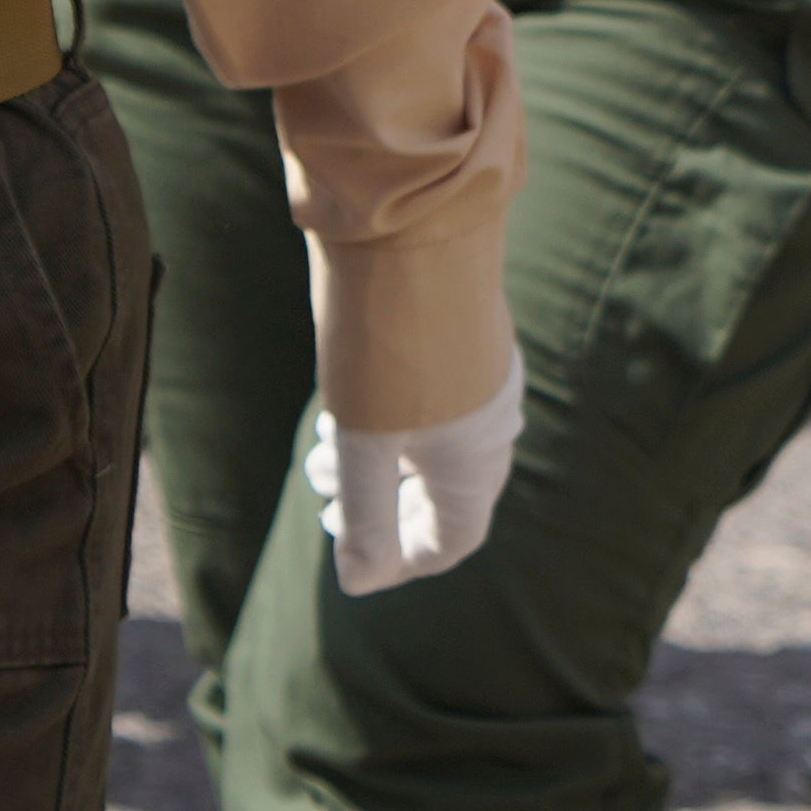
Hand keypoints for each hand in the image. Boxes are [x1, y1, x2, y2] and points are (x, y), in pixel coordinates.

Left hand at [306, 337, 526, 594]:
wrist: (414, 228)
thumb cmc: (388, 342)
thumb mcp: (364, 440)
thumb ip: (365, 517)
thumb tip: (357, 582)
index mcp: (477, 462)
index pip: (448, 543)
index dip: (398, 565)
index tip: (350, 561)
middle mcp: (489, 427)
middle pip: (439, 498)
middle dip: (379, 512)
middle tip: (328, 509)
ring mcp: (480, 382)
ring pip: (429, 450)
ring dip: (372, 465)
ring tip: (320, 454)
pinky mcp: (462, 346)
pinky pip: (430, 409)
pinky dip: (385, 425)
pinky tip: (339, 409)